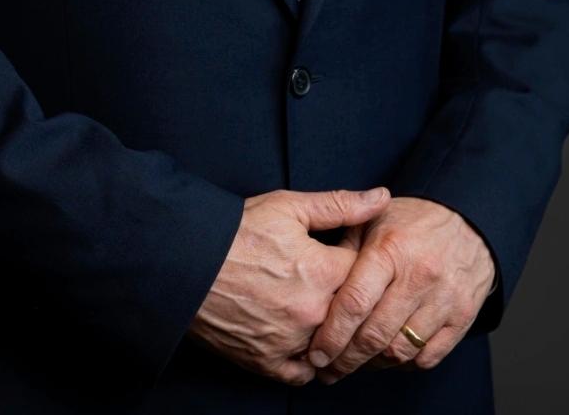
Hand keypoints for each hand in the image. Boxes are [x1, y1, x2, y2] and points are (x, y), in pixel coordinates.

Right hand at [188, 185, 389, 385]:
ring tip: (319, 307)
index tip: (344, 249)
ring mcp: (292, 342)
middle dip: (348, 294)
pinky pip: (304, 373)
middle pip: (352, 310)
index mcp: (323, 272)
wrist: (187, 262)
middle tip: (331, 278)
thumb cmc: (237, 231)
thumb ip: (340, 204)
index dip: (357, 256)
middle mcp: (313, 313)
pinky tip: (305, 340)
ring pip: (333, 345)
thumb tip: (381, 197)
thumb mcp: (288, 206)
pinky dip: (309, 360)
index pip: (365, 270)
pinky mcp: (268, 362)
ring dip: (333, 330)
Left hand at [305, 196, 495, 381]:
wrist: (467, 218)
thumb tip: (314, 280)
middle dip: (346, 360)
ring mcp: (444, 298)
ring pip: (400, 351)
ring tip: (355, 364)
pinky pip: (428, 356)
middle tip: (328, 370)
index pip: (355, 302)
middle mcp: (419, 276)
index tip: (316, 353)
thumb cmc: (412, 220)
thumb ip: (344, 246)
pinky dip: (404, 363)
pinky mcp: (463, 316)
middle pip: (375, 335)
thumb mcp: (373, 219)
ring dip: (373, 364)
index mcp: (390, 249)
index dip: (332, 335)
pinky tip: (388, 356)